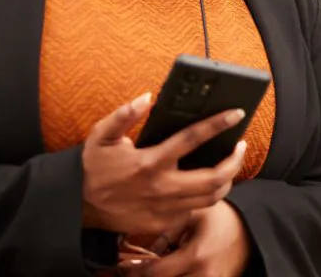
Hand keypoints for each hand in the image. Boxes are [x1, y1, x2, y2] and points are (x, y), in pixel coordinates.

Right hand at [81, 93, 247, 236]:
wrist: (79, 206)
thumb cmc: (94, 167)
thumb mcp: (101, 136)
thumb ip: (123, 115)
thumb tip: (146, 98)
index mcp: (149, 162)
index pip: (192, 139)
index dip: (218, 124)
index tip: (236, 113)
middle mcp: (161, 187)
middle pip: (213, 179)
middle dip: (235, 161)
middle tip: (241, 146)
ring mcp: (164, 209)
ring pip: (210, 198)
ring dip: (226, 180)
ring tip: (229, 164)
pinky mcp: (162, 222)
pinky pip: (194, 210)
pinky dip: (205, 196)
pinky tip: (206, 182)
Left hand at [120, 201, 250, 276]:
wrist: (251, 232)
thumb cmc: (221, 220)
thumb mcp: (194, 215)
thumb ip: (168, 229)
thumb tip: (142, 245)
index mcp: (196, 255)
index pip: (155, 272)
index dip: (134, 271)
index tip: (123, 266)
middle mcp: (203, 275)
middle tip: (129, 272)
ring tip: (149, 271)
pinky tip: (170, 273)